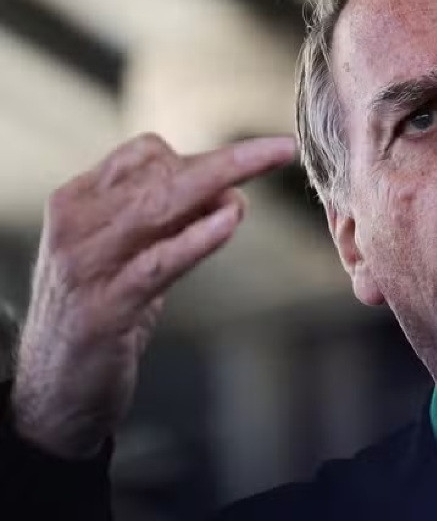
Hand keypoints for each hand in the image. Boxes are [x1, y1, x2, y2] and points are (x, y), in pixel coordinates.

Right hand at [10, 133, 295, 458]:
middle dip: (229, 159)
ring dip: (220, 183)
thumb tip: (229, 190)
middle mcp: (77, 224)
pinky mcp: (105, 308)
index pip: (144, 154)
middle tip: (282, 149)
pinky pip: (157, 264)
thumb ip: (168, 218)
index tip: (244, 165)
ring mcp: (87, 265)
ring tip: (267, 169)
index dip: (199, 156)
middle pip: (162, 174)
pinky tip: (229, 221)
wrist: (54, 386)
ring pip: (160, 208)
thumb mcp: (128, 251)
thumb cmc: (103, 307)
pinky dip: (195, 239)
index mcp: (79, 200)